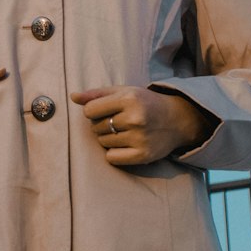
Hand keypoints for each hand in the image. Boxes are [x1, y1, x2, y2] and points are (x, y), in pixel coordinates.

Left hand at [70, 85, 211, 166]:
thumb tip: (72, 96)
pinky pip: (111, 158)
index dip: (92, 111)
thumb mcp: (124, 91)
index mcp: (129, 99)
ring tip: (124, 131)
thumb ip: (97, 94)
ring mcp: (139, 138)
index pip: (90, 110)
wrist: (177, 119)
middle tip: (118, 121)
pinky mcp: (143, 155)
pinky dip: (114, 153)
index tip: (102, 110)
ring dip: (108, 138)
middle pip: (96, 127)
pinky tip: (125, 144)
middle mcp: (135, 118)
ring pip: (103, 142)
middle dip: (101, 124)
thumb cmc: (145, 102)